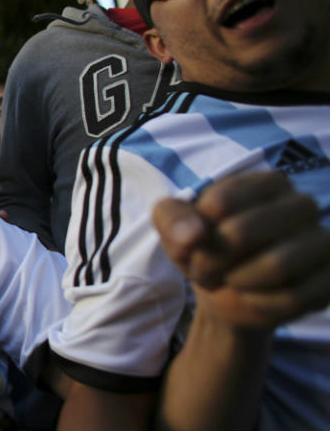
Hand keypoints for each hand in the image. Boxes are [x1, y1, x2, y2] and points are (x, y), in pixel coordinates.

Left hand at [153, 172, 329, 327]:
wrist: (229, 288)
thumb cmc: (205, 247)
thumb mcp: (176, 227)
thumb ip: (173, 219)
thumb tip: (193, 235)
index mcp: (266, 182)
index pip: (219, 203)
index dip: (195, 234)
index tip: (190, 247)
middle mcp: (301, 205)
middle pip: (242, 232)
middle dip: (210, 260)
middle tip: (202, 272)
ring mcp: (322, 242)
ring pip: (277, 265)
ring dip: (237, 281)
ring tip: (229, 281)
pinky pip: (294, 298)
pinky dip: (260, 304)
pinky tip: (251, 298)